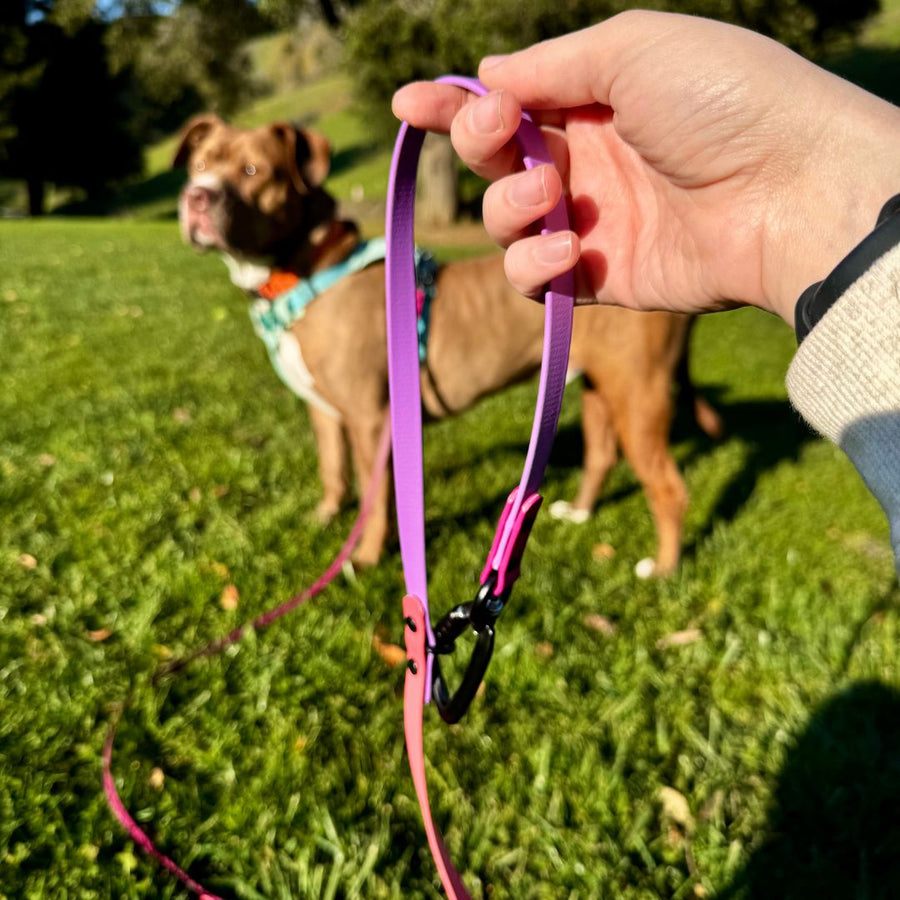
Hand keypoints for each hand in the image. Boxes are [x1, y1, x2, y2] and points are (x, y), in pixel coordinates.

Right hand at [393, 11, 899, 322]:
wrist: (788, 191)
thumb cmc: (721, 101)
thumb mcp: (631, 49)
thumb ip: (550, 65)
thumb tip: (490, 75)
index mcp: (596, 98)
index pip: (508, 101)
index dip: (454, 104)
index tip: (408, 103)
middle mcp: (588, 160)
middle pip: (495, 161)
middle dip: (480, 146)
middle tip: (499, 134)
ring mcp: (592, 221)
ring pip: (505, 222)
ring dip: (509, 207)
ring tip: (550, 196)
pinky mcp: (599, 278)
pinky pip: (534, 277)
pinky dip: (535, 264)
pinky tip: (569, 249)